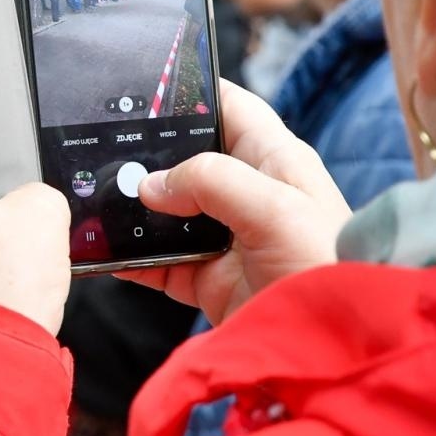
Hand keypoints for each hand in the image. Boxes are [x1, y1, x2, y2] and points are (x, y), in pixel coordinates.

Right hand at [121, 79, 350, 324]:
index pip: (228, 107)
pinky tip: (105, 253)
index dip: (191, 91)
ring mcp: (226, 238)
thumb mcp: (276, 209)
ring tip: (92, 198)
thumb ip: (212, 182)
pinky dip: (131, 257)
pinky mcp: (210, 280)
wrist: (342, 348)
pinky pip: (160, 261)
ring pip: (167, 211)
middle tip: (101, 146)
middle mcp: (248, 192)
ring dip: (133, 208)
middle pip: (187, 158)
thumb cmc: (329, 266)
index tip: (144, 87)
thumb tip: (154, 185)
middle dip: (148, 154)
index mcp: (274, 159)